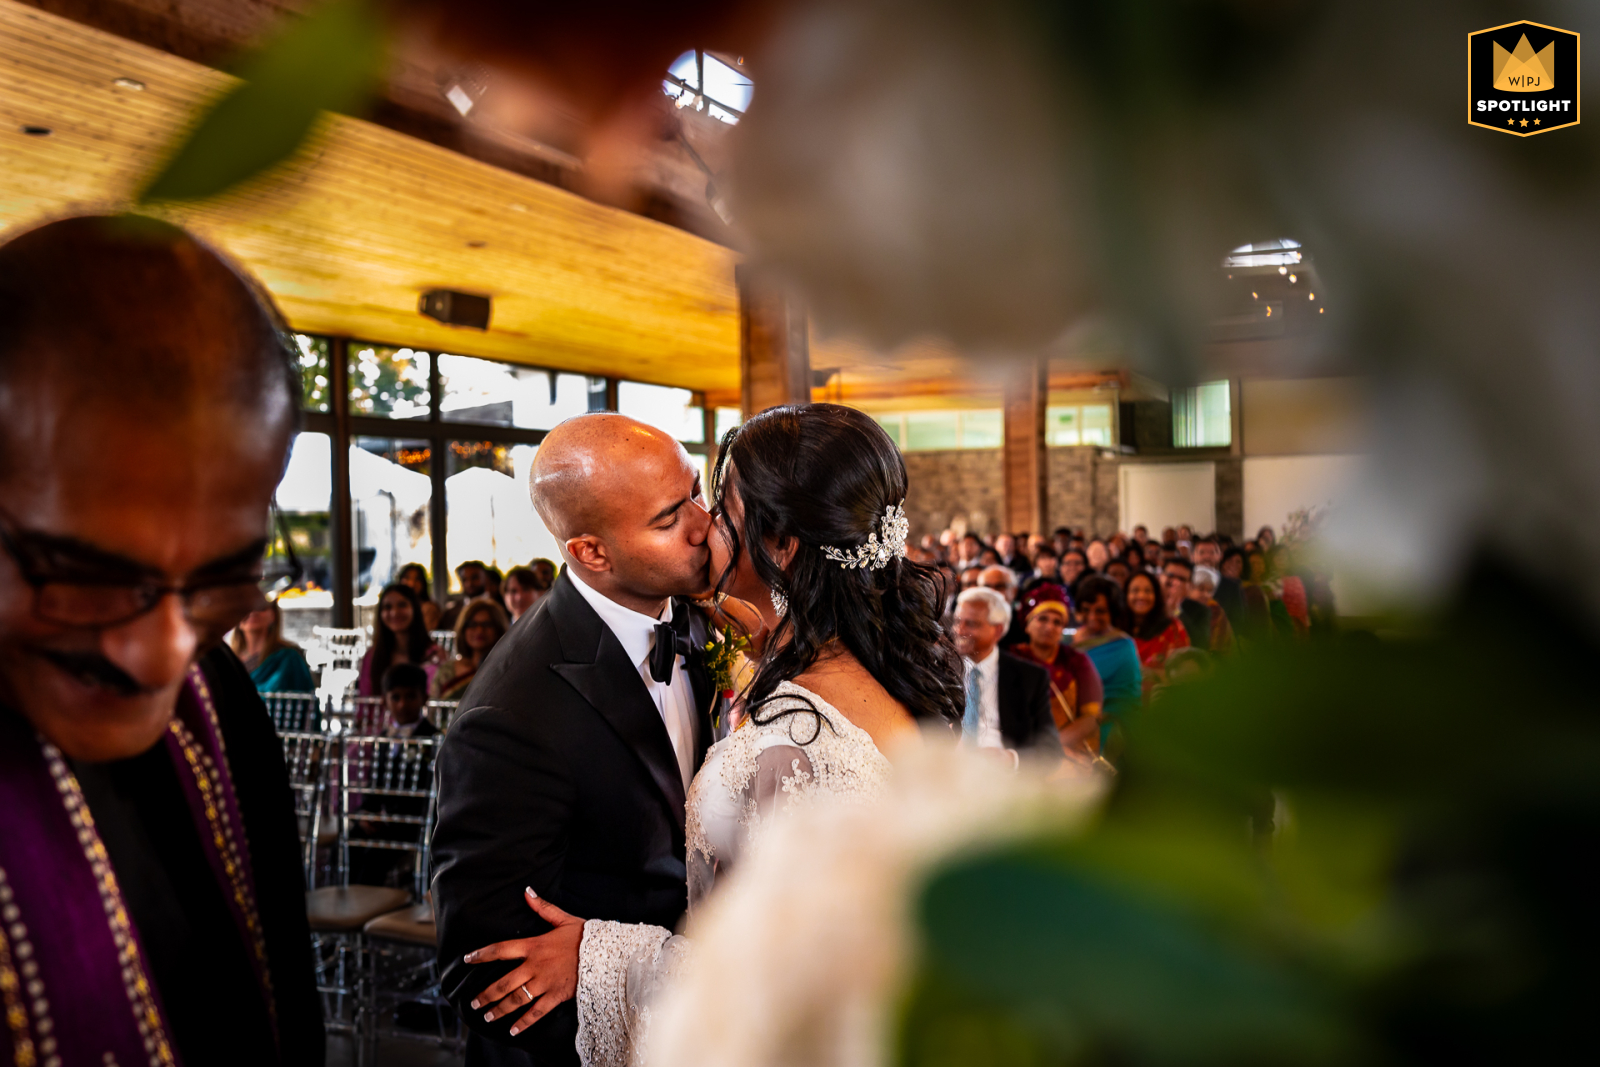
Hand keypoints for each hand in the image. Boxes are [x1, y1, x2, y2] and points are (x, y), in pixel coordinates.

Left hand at [464, 888, 585, 1035]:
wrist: (607, 954)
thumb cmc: (585, 936)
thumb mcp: (564, 919)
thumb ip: (543, 908)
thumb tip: (527, 891)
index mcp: (534, 946)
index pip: (501, 950)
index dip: (482, 954)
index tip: (468, 959)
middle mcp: (535, 966)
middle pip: (504, 982)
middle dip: (486, 994)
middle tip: (473, 1002)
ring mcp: (545, 983)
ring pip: (516, 999)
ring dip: (499, 1009)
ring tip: (487, 1016)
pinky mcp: (556, 996)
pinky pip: (536, 1013)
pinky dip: (524, 1023)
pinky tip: (512, 1031)